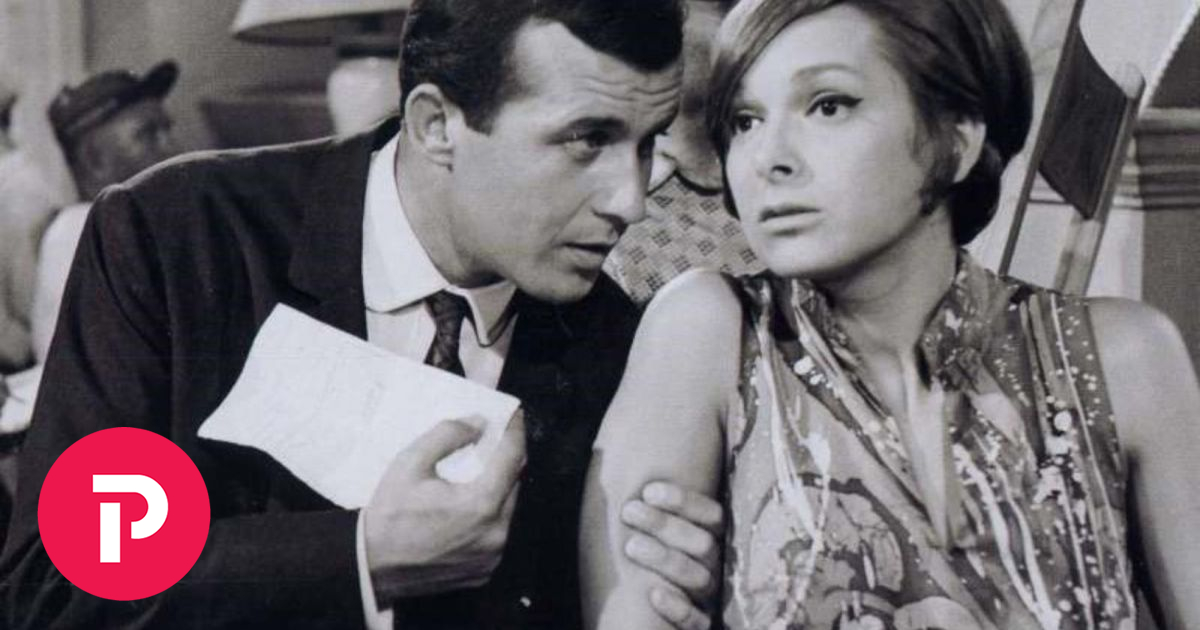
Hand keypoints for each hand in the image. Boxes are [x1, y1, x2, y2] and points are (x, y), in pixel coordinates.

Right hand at [363, 412, 525, 602]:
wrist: (371, 566)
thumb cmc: (389, 515)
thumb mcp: (410, 463)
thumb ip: (448, 435)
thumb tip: (479, 423)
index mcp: (481, 505)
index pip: (512, 457)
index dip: (514, 431)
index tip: (513, 414)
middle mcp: (496, 533)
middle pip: (514, 483)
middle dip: (506, 458)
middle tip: (494, 439)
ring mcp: (492, 555)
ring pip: (507, 509)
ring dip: (498, 487)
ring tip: (480, 471)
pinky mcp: (484, 570)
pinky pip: (496, 533)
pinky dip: (489, 516)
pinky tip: (469, 506)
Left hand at [622, 482, 722, 629]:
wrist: (638, 614)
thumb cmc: (643, 559)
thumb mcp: (648, 528)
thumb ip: (648, 502)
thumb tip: (611, 450)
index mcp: (709, 537)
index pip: (711, 515)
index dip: (683, 501)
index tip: (648, 490)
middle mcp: (715, 566)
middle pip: (703, 543)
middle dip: (665, 525)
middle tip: (629, 511)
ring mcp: (709, 598)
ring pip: (699, 577)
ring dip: (665, 559)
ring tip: (630, 545)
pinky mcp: (700, 625)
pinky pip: (698, 622)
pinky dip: (677, 608)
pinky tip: (653, 594)